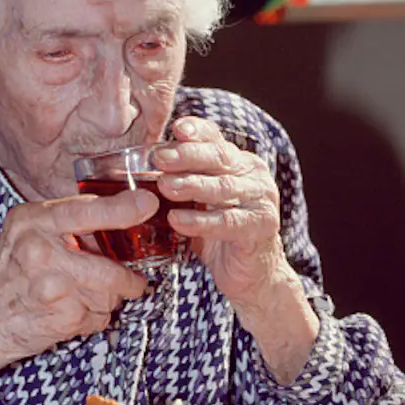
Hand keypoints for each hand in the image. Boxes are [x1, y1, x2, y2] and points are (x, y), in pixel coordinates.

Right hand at [0, 189, 156, 404]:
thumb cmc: (4, 274)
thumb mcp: (24, 232)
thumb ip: (64, 222)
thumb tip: (122, 213)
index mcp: (32, 221)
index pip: (86, 210)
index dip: (123, 208)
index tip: (148, 204)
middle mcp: (40, 251)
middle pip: (110, 267)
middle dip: (126, 279)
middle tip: (131, 281)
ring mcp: (51, 287)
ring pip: (110, 294)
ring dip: (106, 300)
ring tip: (80, 297)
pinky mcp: (60, 317)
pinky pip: (99, 317)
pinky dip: (93, 318)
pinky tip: (70, 313)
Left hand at [154, 116, 318, 382]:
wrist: (253, 276)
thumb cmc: (219, 235)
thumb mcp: (200, 202)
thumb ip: (184, 179)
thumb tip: (143, 163)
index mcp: (239, 162)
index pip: (216, 139)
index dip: (197, 131)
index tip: (176, 128)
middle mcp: (254, 175)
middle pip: (219, 158)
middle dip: (186, 156)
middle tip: (158, 159)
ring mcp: (261, 200)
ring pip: (222, 188)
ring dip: (191, 186)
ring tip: (164, 187)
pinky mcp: (261, 227)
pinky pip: (226, 222)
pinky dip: (200, 221)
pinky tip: (177, 220)